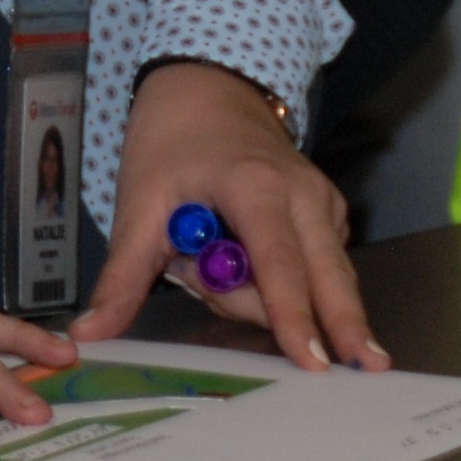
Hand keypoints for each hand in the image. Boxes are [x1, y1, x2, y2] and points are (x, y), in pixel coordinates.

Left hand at [73, 59, 385, 370]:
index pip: (277, 262)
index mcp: (256, 186)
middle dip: (344, 324)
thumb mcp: (137, 206)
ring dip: (270, 298)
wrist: (208, 90)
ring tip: (209, 264)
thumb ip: (122, 277)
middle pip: (327, 277)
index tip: (315, 361)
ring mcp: (324, 203)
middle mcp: (303, 195)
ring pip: (319, 279)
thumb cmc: (171, 144)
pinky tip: (244, 259)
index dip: (293, 314)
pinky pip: (316, 269)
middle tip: (370, 370)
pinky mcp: (331, 216)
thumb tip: (90, 332)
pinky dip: (281, 282)